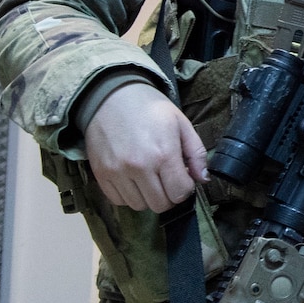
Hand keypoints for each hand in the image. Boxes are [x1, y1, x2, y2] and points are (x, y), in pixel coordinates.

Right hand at [84, 82, 205, 211]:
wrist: (111, 96)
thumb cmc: (151, 109)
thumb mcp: (182, 124)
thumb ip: (196, 154)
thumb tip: (203, 179)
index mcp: (163, 154)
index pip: (180, 193)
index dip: (186, 188)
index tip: (183, 178)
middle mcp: (139, 167)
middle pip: (160, 204)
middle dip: (169, 196)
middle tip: (167, 180)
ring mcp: (117, 173)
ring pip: (139, 206)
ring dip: (148, 197)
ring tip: (150, 178)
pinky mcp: (100, 174)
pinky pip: (118, 200)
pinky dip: (128, 195)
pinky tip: (133, 180)